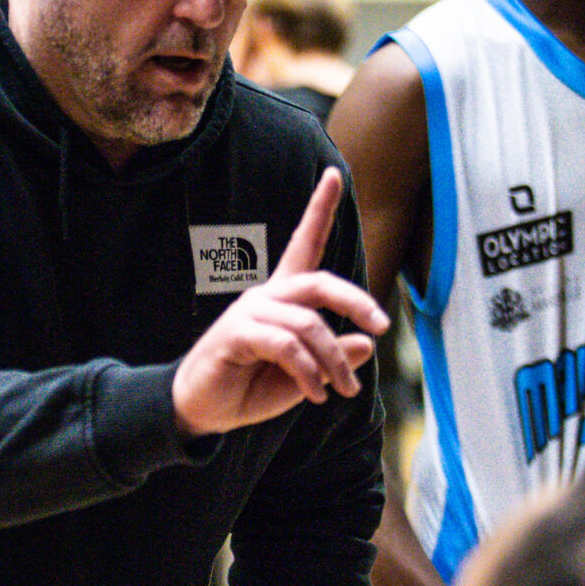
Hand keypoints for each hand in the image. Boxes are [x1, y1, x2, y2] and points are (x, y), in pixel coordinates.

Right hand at [171, 170, 387, 438]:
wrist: (203, 411)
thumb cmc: (250, 388)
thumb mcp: (305, 375)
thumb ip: (332, 358)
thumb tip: (366, 344)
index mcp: (282, 299)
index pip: (304, 244)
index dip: (319, 209)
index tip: (335, 175)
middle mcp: (265, 297)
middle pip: (318, 282)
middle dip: (354, 300)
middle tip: (381, 327)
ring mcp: (248, 314)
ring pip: (308, 323)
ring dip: (333, 360)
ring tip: (343, 390)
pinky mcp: (235, 335)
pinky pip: (285, 345)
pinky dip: (308, 372)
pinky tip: (315, 394)